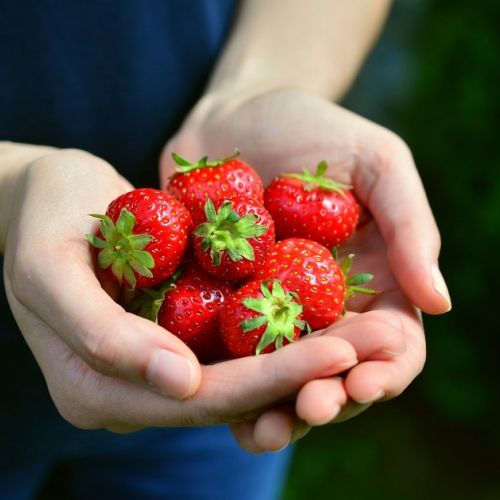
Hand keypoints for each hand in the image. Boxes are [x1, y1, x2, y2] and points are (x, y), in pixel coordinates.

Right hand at [3, 148, 361, 442]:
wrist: (48, 196)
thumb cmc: (41, 221)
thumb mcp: (48, 270)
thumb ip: (100, 334)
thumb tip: (181, 384)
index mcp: (99, 390)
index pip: (199, 399)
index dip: (269, 381)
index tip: (338, 353)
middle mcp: (138, 390)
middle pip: (234, 394)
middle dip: (306, 373)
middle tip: (374, 346)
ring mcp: (162, 363)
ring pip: (245, 371)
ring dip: (308, 356)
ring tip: (372, 336)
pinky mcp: (179, 331)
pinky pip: (239, 340)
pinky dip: (284, 331)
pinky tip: (333, 314)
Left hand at [160, 87, 449, 451]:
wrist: (235, 116)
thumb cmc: (314, 129)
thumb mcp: (377, 162)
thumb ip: (411, 226)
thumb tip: (439, 302)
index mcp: (368, 282)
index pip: (390, 344)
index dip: (384, 372)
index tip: (362, 384)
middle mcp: (320, 307)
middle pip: (331, 371)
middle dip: (325, 399)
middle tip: (306, 413)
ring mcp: (266, 309)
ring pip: (275, 376)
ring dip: (271, 408)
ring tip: (258, 430)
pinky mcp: (216, 302)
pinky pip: (220, 348)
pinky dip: (217, 377)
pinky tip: (203, 395)